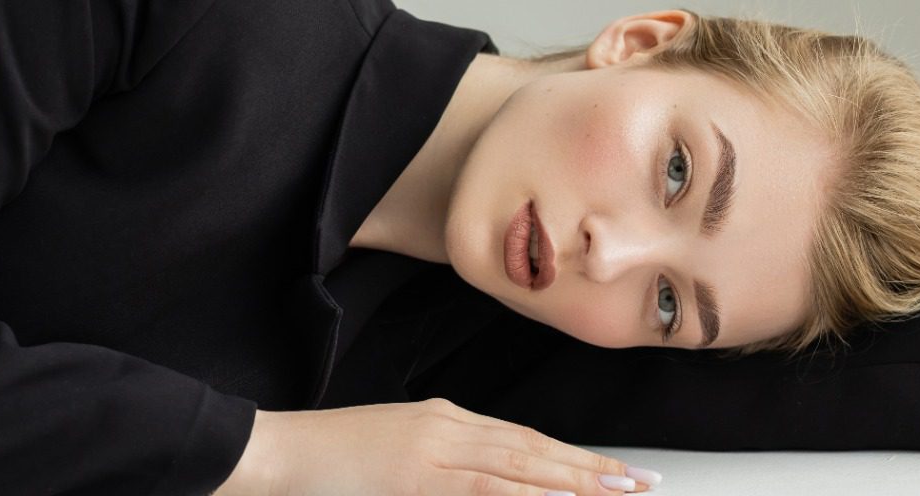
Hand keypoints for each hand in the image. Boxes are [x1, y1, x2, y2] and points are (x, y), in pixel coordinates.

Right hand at [214, 398, 659, 494]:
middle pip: (533, 451)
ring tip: (617, 493)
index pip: (524, 440)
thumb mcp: (397, 446)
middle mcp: (447, 430)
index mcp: (444, 419)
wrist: (279, 451)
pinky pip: (483, 491)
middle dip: (591, 469)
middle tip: (640, 483)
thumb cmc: (330, 456)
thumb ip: (442, 453)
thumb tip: (489, 470)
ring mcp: (434, 455)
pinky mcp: (417, 479)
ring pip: (520, 469)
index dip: (573, 457)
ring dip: (573, 483)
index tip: (614, 471)